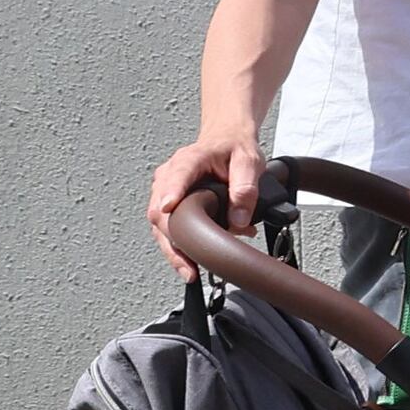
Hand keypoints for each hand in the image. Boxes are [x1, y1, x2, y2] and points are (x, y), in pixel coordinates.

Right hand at [148, 128, 259, 260]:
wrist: (226, 139)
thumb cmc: (235, 148)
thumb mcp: (249, 162)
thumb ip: (246, 188)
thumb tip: (239, 219)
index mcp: (190, 159)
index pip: (177, 176)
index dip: (172, 192)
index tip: (169, 207)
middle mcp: (169, 175)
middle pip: (161, 209)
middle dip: (174, 239)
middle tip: (190, 263)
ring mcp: (164, 190)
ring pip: (159, 224)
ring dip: (173, 248)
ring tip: (190, 270)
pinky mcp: (167, 203)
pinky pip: (165, 227)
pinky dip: (176, 246)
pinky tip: (189, 262)